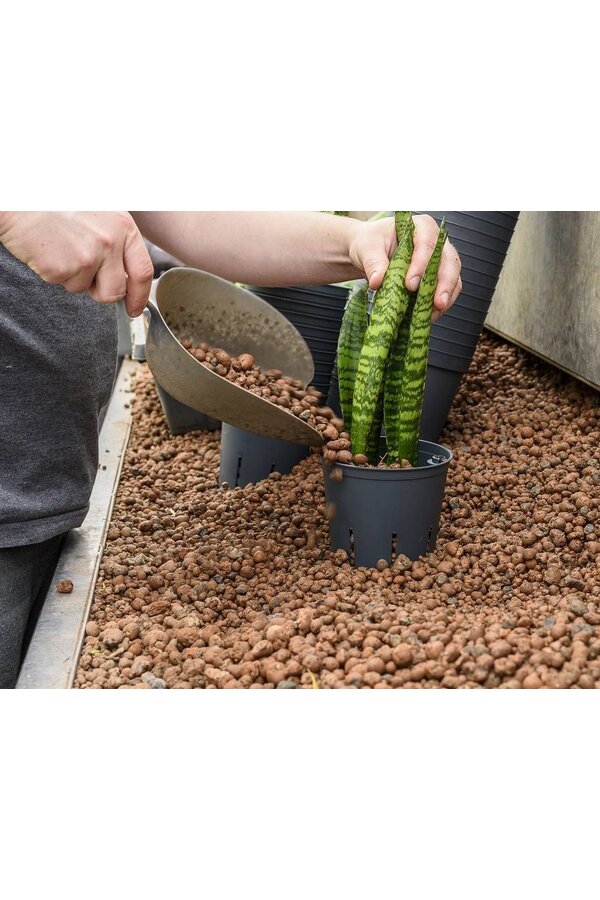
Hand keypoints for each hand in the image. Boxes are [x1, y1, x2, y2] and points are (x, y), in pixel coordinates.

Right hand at [0, 211, 153, 315]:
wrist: (23, 196)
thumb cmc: (59, 202)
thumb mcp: (102, 212)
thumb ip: (118, 240)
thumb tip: (126, 275)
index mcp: (123, 228)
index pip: (143, 272)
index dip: (139, 296)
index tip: (134, 308)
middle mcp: (109, 243)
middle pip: (115, 291)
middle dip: (102, 292)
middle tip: (87, 276)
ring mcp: (86, 257)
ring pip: (84, 288)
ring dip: (73, 276)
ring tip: (63, 248)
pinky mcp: (62, 268)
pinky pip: (62, 283)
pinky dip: (54, 271)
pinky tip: (50, 249)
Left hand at [348, 214, 462, 320]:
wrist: (370, 253)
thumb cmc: (372, 243)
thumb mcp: (368, 248)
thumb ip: (374, 262)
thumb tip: (377, 281)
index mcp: (421, 226)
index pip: (427, 243)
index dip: (422, 265)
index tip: (410, 284)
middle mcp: (437, 241)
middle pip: (449, 261)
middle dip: (444, 283)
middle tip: (437, 303)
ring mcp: (441, 259)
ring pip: (454, 277)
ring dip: (447, 296)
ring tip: (435, 313)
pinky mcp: (439, 277)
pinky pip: (448, 290)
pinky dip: (441, 304)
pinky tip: (430, 315)